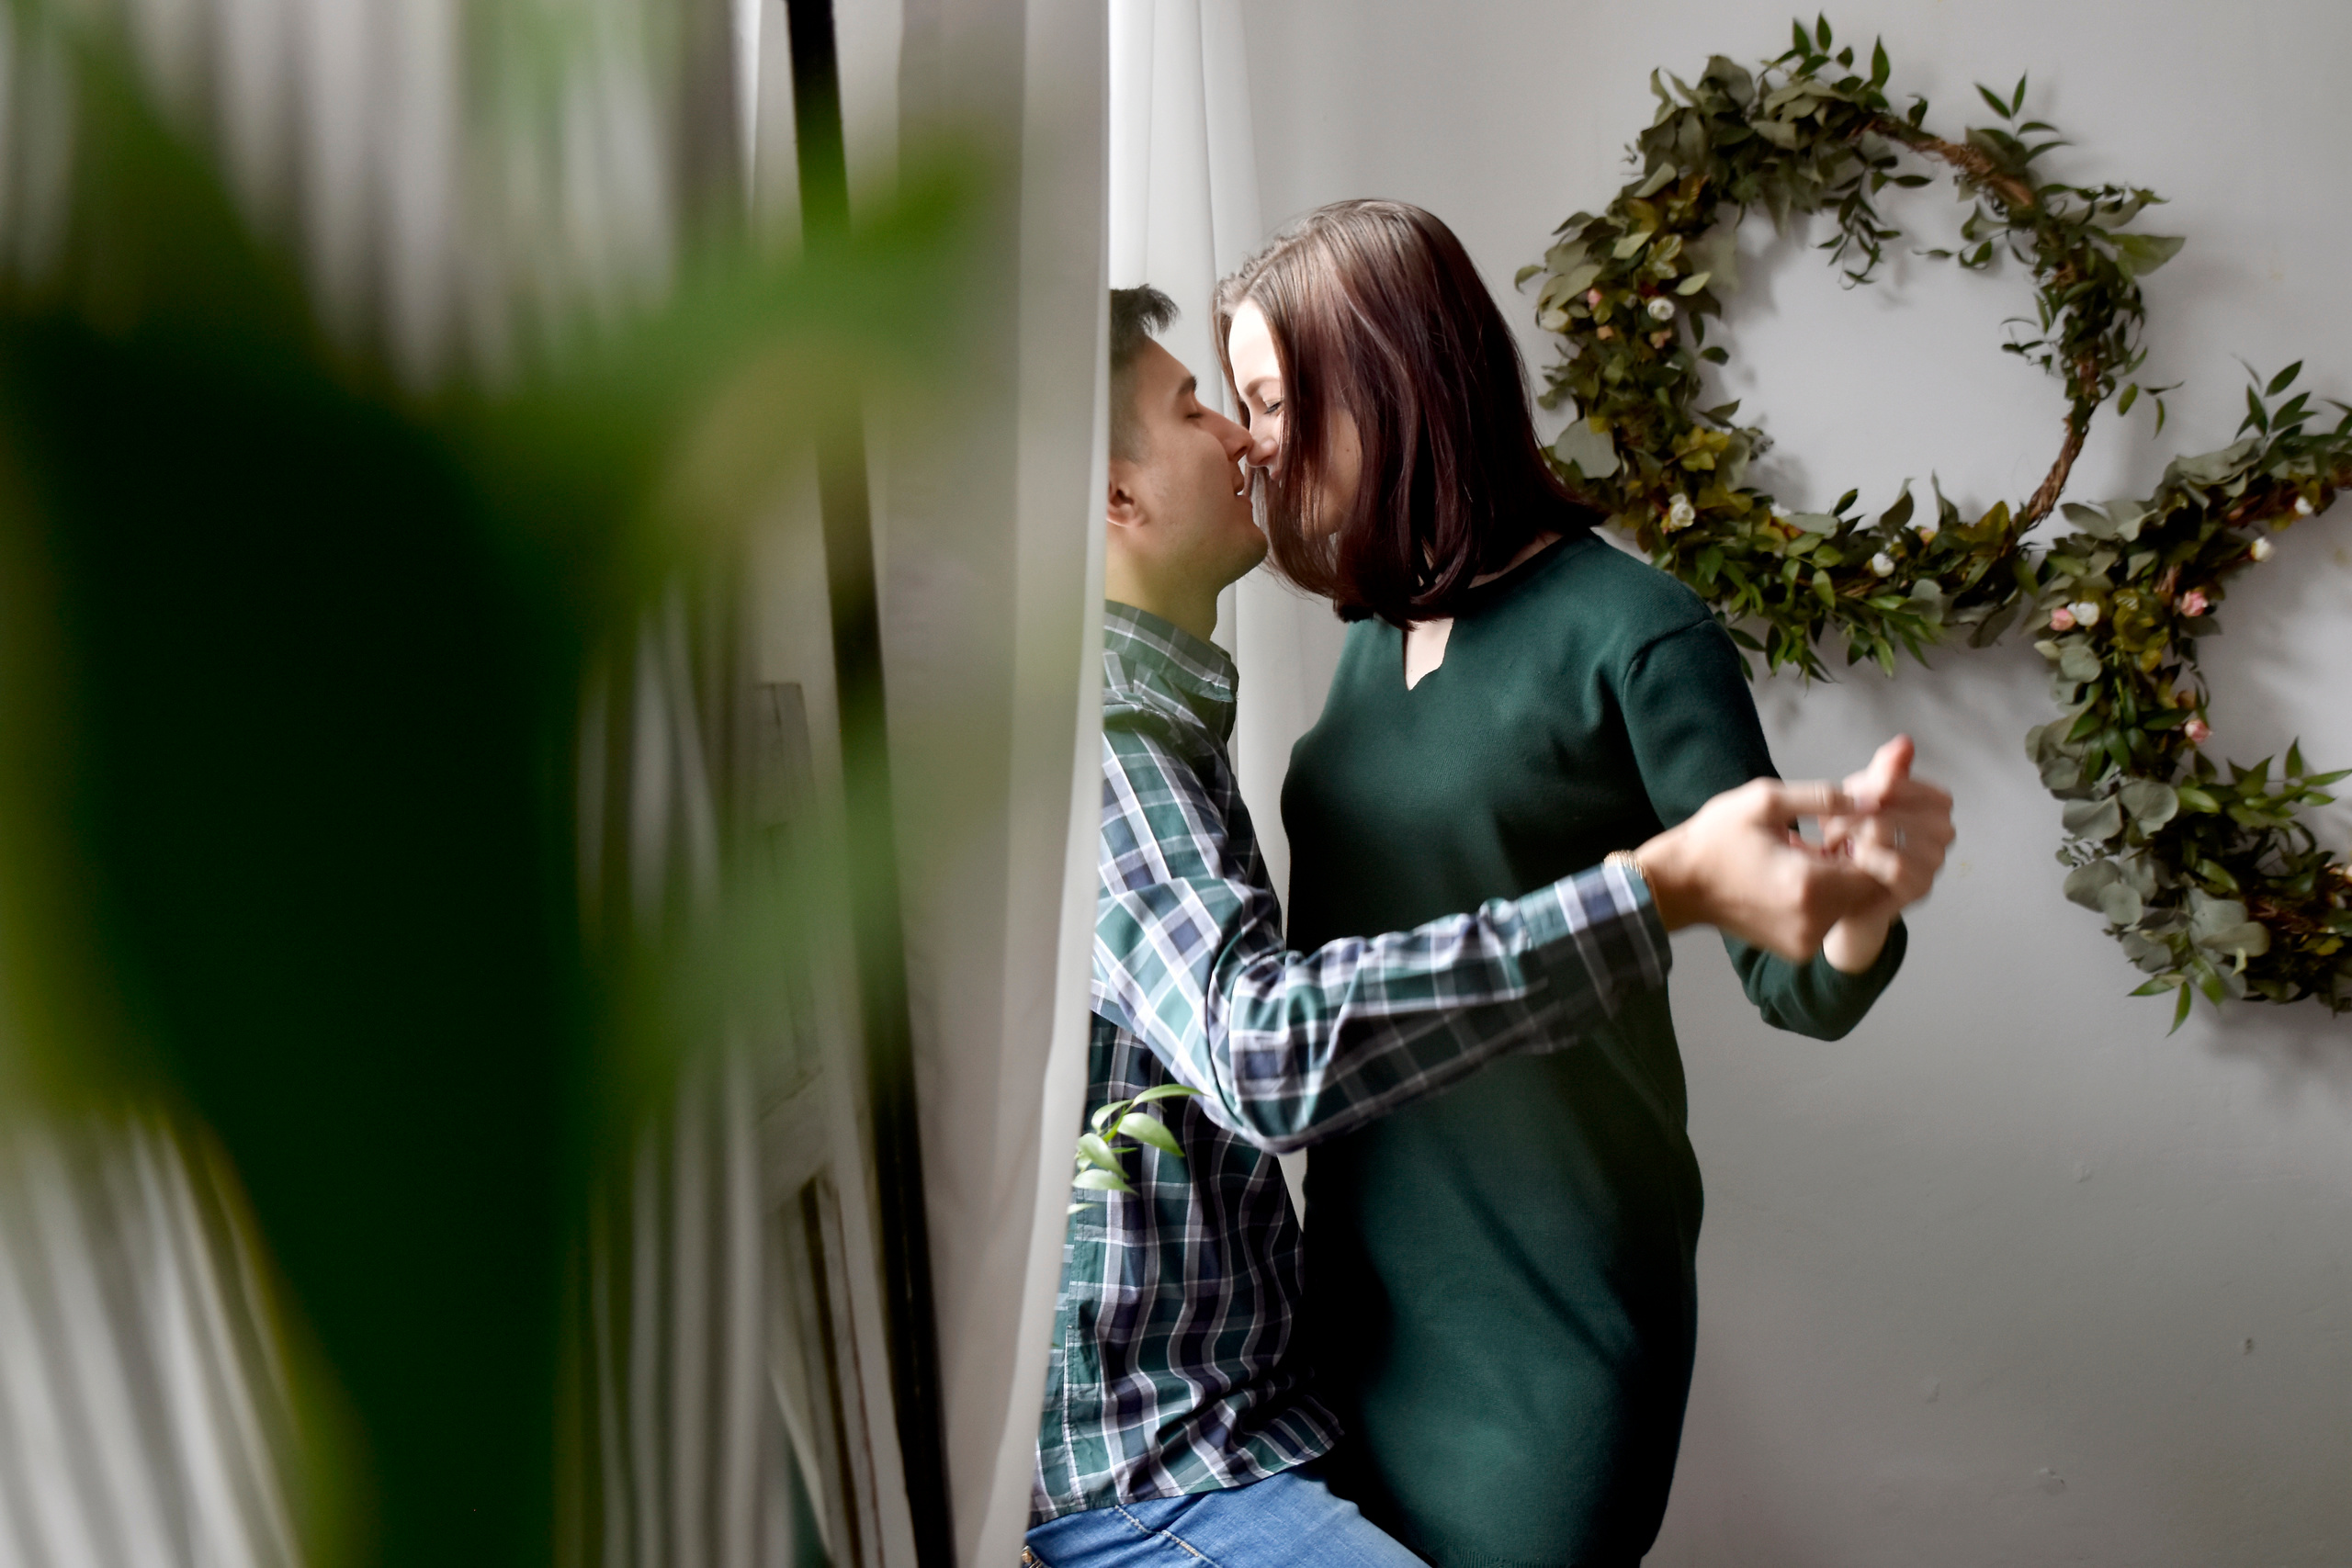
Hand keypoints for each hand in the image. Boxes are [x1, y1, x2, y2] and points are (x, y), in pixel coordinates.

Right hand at [1633, 778, 1895, 963]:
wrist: (1677, 885)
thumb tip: (1869, 797)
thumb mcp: (1764, 801)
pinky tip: (1793, 879)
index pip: (1878, 867)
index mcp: (1809, 884)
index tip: (1840, 828)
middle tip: (1821, 840)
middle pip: (1867, 889)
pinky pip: (1828, 920)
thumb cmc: (1715, 839)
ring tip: (1803, 858)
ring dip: (1839, 881)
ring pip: (1849, 906)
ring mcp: (1805, 940)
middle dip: (1855, 862)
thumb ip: (1822, 797)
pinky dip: (1823, 900)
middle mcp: (1813, 920)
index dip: (1869, 843)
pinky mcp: (1797, 949)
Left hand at [1815, 735, 1954, 971]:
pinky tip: (1846, 857)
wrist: (1845, 894)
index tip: (1844, 796)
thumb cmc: (1856, 840)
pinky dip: (1864, 857)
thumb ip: (1886, 771)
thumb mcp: (1865, 798)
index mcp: (1937, 803)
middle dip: (1851, 810)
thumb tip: (1905, 741)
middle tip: (1828, 819)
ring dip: (1850, 833)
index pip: (1899, 782)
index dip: (1865, 787)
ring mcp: (1935, 861)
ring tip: (1831, 840)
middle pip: (1889, 805)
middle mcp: (1945, 830)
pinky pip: (1893, 865)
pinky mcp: (1920, 888)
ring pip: (1886, 830)